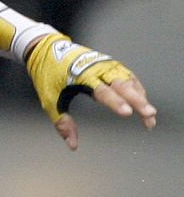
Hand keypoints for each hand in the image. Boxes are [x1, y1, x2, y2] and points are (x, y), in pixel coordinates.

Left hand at [25, 34, 156, 150]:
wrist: (47, 50)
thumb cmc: (48, 75)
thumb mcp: (50, 100)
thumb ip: (63, 123)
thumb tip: (73, 145)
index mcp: (81, 76)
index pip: (102, 91)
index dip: (116, 102)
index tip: (127, 113)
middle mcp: (97, 68)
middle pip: (122, 85)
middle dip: (137, 100)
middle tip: (149, 115)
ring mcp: (106, 64)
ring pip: (129, 81)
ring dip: (140, 98)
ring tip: (149, 116)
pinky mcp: (110, 64)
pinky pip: (128, 77)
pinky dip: (137, 89)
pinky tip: (142, 101)